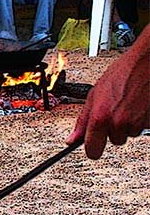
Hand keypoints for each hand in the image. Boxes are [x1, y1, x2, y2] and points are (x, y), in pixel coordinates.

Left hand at [68, 32, 149, 158]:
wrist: (146, 64)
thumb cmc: (122, 73)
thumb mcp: (94, 94)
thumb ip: (83, 120)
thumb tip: (72, 140)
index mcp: (99, 117)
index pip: (92, 151)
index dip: (92, 148)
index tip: (93, 145)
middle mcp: (118, 123)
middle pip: (113, 141)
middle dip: (112, 130)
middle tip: (114, 110)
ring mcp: (135, 124)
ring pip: (127, 134)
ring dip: (127, 124)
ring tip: (127, 104)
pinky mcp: (149, 122)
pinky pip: (141, 128)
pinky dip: (140, 120)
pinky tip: (137, 105)